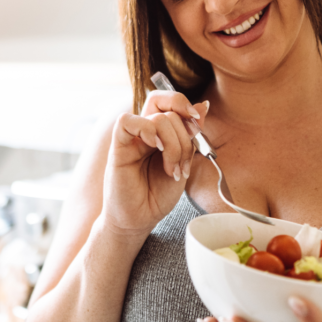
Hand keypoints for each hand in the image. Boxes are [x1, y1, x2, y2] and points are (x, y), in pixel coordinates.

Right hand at [101, 92, 209, 236]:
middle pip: (165, 105)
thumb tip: (204, 105)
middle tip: (186, 156)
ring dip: (174, 145)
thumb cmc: (157, 195)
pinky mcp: (118, 147)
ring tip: (172, 170)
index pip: (169, 102)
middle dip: (185, 131)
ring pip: (157, 118)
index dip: (185, 106)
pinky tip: (156, 150)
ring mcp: (131, 138)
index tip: (198, 127)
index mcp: (160, 132)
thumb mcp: (183, 162)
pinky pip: (127, 122)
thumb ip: (190, 136)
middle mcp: (145, 131)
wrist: (139, 219)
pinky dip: (147, 131)